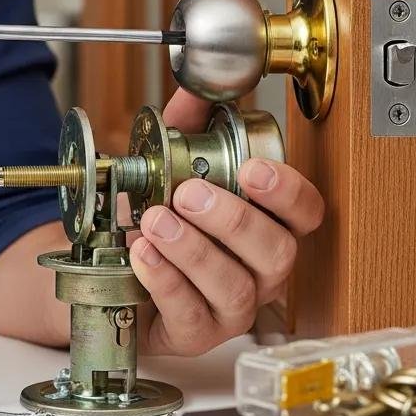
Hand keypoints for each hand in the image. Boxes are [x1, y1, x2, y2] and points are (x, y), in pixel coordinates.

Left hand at [129, 89, 323, 355]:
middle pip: (275, 252)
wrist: (110, 270)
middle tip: (190, 194)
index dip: (287, 192)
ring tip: (156, 221)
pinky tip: (142, 254)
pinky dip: (165, 281)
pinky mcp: (195, 334)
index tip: (253, 169)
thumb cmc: (157, 219)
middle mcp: (260, 270)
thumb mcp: (170, 166)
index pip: (305, 212)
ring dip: (194, 250)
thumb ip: (188, 124)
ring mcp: (231, 308)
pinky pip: (191, 316)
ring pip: (234, 287)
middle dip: (234, 219)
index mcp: (267, 225)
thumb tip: (200, 81)